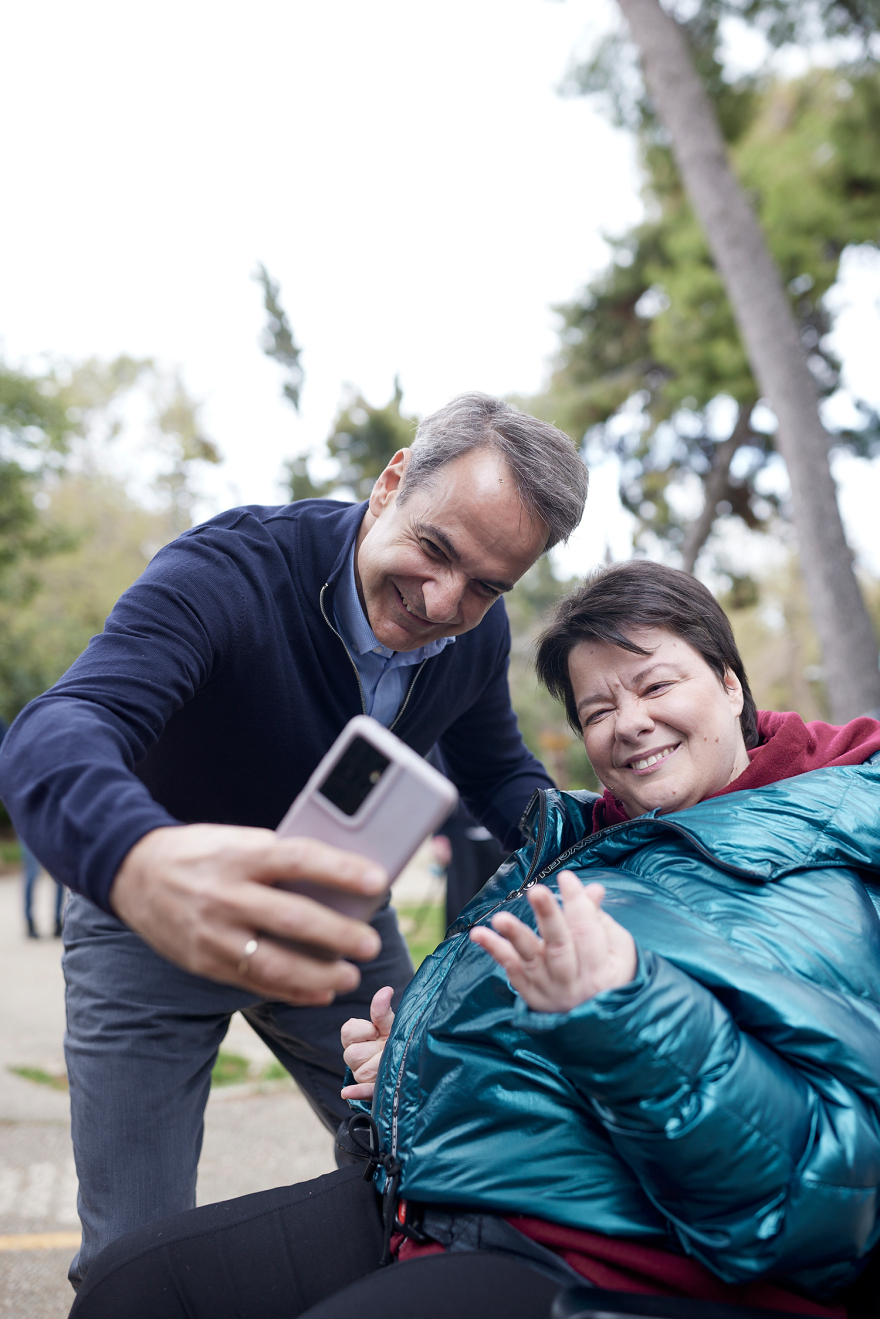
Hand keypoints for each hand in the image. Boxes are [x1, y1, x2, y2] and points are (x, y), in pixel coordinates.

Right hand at [109, 824, 388, 1005]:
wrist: (131, 872)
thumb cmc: (202, 853)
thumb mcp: (237, 841)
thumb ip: (277, 859)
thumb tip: (336, 883)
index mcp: (239, 855)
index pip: (299, 860)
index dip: (341, 871)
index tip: (378, 881)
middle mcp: (225, 895)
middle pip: (292, 918)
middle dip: (337, 935)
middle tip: (370, 943)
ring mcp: (213, 934)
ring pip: (274, 963)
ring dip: (319, 975)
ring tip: (351, 976)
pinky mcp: (204, 962)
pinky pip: (255, 983)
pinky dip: (292, 991)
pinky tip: (319, 992)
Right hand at [340, 985, 394, 1100]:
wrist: (415, 1058)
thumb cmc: (399, 1038)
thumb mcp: (392, 1024)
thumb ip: (383, 1011)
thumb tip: (386, 991)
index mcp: (357, 1039)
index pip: (348, 1032)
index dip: (363, 1030)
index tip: (376, 1030)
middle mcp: (356, 1058)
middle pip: (352, 1054)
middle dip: (372, 1049)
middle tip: (386, 1047)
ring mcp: (363, 1076)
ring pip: (360, 1071)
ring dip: (377, 1066)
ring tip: (389, 1061)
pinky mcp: (372, 1091)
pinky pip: (361, 1093)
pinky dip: (355, 1093)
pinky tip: (348, 1093)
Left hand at [469, 870, 636, 1013]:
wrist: (595, 1027)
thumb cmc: (609, 978)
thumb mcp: (618, 951)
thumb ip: (601, 919)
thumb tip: (592, 890)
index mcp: (601, 971)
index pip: (588, 932)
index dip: (577, 903)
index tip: (566, 877)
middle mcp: (572, 983)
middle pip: (559, 947)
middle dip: (548, 916)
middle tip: (537, 891)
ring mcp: (546, 988)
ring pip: (531, 960)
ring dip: (515, 935)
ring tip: (500, 918)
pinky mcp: (528, 992)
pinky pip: (510, 969)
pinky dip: (495, 950)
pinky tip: (479, 934)